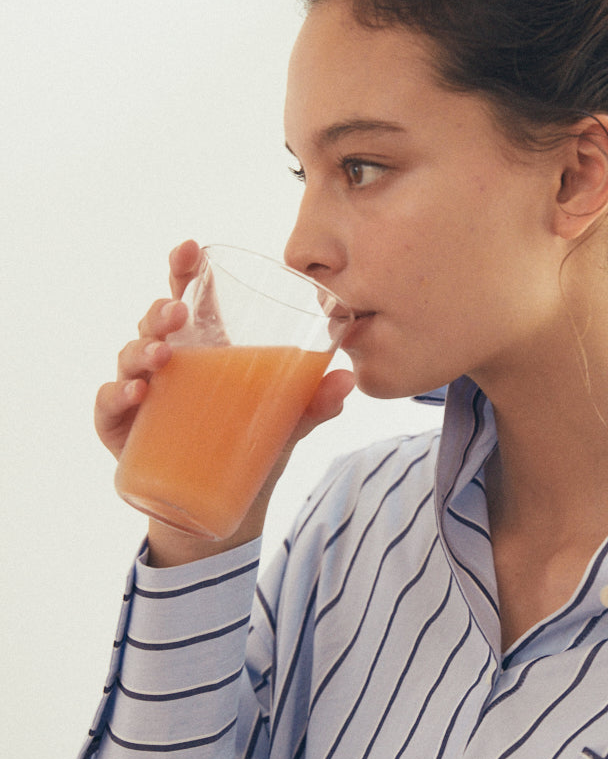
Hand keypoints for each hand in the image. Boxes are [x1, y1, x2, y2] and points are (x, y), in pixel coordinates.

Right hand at [96, 241, 355, 565]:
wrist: (222, 509)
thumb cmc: (249, 447)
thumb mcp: (287, 423)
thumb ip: (315, 403)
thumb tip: (347, 381)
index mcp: (206, 348)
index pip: (192, 298)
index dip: (186, 270)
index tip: (190, 249)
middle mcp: (170, 362)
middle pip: (156, 321)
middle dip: (162, 310)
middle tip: (177, 314)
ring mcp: (142, 393)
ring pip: (131, 356)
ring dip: (141, 350)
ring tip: (161, 357)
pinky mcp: (122, 428)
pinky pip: (109, 405)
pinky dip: (116, 396)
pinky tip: (134, 394)